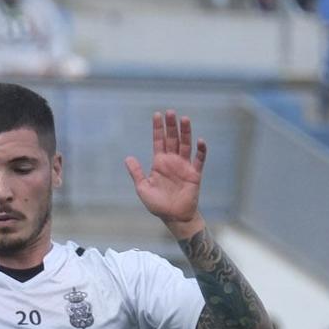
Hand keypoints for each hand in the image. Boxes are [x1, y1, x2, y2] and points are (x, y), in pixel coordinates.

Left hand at [125, 109, 206, 236]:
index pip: (158, 141)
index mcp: (159, 163)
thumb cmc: (157, 204)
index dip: (158, 129)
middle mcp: (172, 161)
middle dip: (171, 126)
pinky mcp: (194, 174)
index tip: (157, 115)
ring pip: (186, 145)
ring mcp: (184, 166)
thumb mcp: (142, 188)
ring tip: (184, 118)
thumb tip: (128, 158)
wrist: (173, 217)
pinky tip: (200, 140)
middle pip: (172, 139)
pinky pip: (199, 160)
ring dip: (185, 132)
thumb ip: (136, 172)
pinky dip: (201, 150)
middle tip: (170, 112)